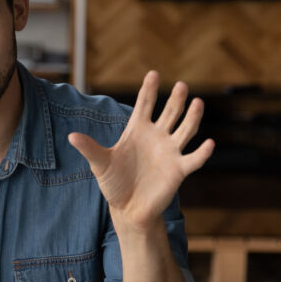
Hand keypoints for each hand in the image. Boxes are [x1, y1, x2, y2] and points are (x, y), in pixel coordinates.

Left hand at [68, 71, 213, 230]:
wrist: (128, 208)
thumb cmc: (114, 182)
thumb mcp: (100, 164)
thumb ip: (89, 148)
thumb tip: (71, 136)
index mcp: (137, 130)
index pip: (145, 105)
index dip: (149, 90)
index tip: (153, 73)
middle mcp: (157, 137)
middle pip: (169, 113)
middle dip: (175, 99)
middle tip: (181, 85)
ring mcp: (169, 152)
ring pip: (186, 130)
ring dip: (192, 117)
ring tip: (198, 102)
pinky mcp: (178, 170)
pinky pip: (194, 159)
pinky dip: (202, 153)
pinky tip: (210, 143)